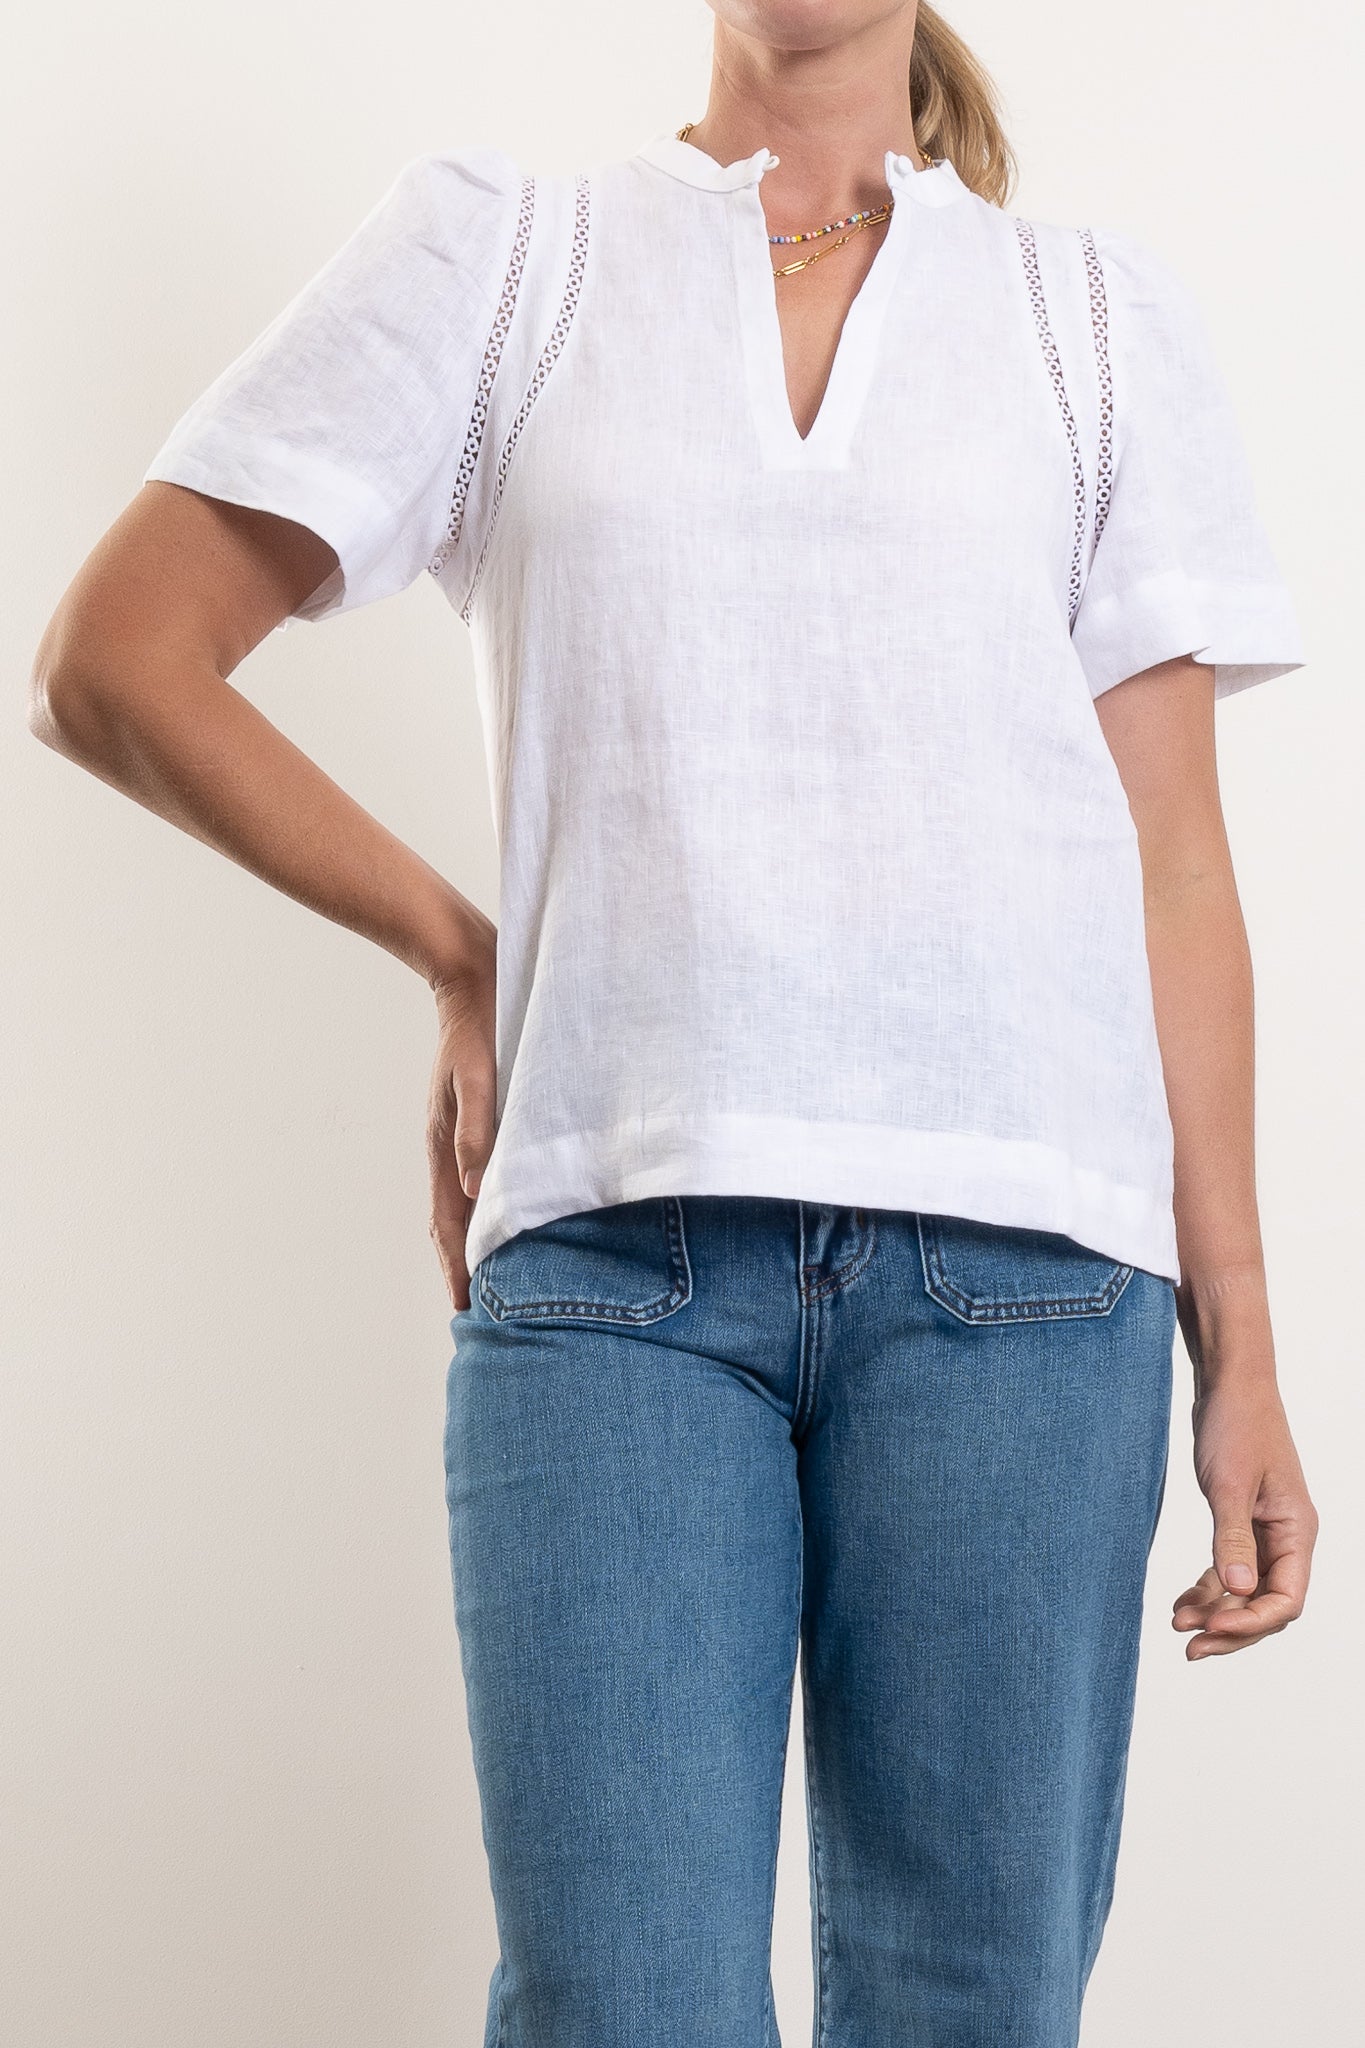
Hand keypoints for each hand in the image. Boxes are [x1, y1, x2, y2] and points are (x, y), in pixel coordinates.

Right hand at [425, 920, 496, 1310]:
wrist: (475, 974)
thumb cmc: (480, 1026)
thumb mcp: (478, 1077)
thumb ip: (478, 1130)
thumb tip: (472, 1190)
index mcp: (445, 1144)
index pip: (447, 1222)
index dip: (455, 1266)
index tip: (464, 1307)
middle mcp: (451, 1147)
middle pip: (453, 1223)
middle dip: (463, 1267)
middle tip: (481, 1313)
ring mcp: (465, 1135)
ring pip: (468, 1204)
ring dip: (476, 1242)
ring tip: (493, 1280)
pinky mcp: (484, 1120)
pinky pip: (482, 1178)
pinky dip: (491, 1209)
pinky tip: (509, 1217)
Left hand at [1173, 1376, 1317, 1659]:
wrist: (1229, 1383)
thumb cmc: (1236, 1424)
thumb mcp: (1228, 1483)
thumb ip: (1232, 1539)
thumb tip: (1238, 1592)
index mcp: (1297, 1531)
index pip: (1286, 1600)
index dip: (1249, 1622)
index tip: (1209, 1629)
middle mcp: (1287, 1537)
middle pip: (1267, 1605)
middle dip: (1231, 1629)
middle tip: (1189, 1648)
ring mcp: (1265, 1532)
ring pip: (1246, 1591)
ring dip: (1216, 1612)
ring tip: (1178, 1626)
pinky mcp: (1242, 1522)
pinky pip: (1230, 1570)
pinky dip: (1209, 1589)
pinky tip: (1181, 1603)